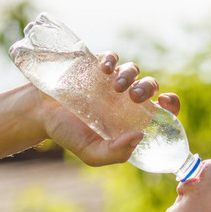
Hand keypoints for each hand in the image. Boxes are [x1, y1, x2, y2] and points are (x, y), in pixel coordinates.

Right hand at [34, 52, 180, 166]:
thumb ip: (116, 153)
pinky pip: (112, 58)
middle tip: (135, 98)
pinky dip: (112, 61)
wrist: (39, 114)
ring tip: (116, 88)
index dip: (170, 104)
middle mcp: (126, 98)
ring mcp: (111, 80)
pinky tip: (104, 70)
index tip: (165, 103)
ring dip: (130, 76)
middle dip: (148, 89)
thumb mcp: (92, 153)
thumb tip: (140, 137)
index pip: (162, 109)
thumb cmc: (68, 135)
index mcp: (132, 118)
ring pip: (134, 70)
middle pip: (151, 86)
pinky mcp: (96, 65)